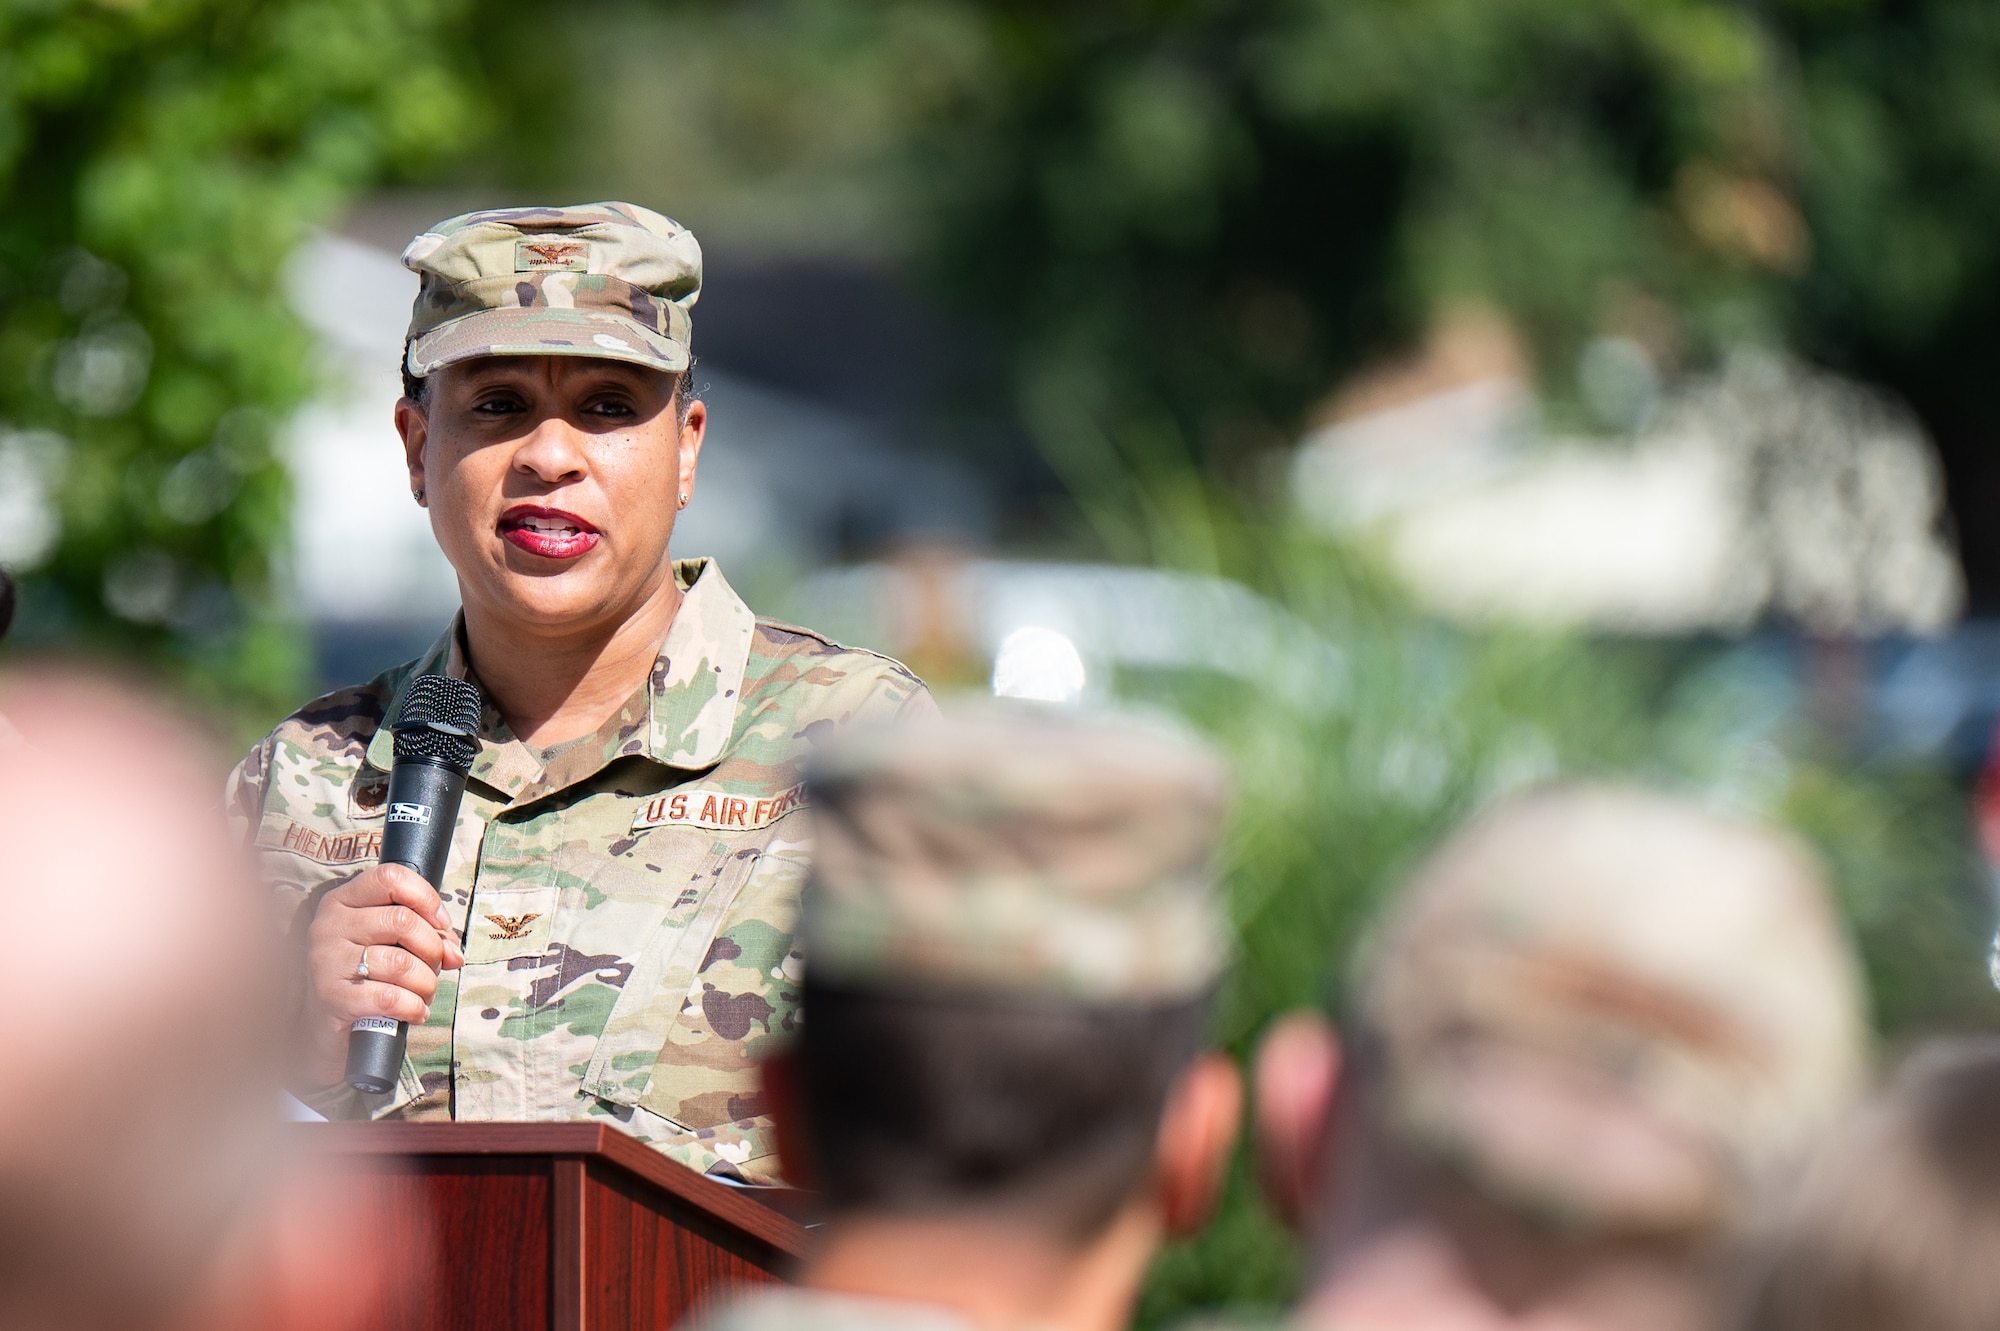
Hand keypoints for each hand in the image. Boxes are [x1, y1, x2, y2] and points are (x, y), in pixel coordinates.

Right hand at [301, 863, 464, 1086]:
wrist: (333, 1027)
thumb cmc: (371, 976)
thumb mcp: (396, 945)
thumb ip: (428, 936)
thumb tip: (454, 954)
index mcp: (343, 901)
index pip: (391, 877)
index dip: (426, 898)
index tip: (440, 923)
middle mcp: (328, 925)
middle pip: (403, 921)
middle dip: (432, 949)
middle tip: (434, 967)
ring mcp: (326, 960)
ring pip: (401, 962)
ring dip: (426, 982)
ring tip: (423, 993)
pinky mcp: (330, 997)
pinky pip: (390, 997)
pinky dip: (413, 1006)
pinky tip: (414, 1011)